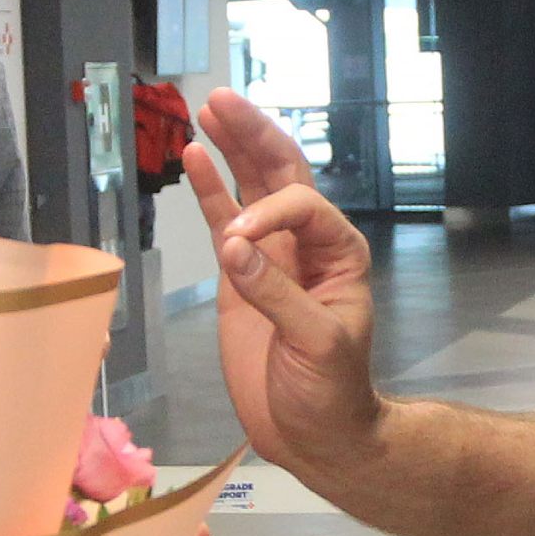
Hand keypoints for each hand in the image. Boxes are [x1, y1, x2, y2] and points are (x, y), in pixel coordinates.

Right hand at [190, 90, 386, 477]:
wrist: (316, 435)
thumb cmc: (332, 392)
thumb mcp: (316, 344)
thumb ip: (276, 293)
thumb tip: (234, 247)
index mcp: (339, 253)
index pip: (302, 206)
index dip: (268, 212)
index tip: (236, 243)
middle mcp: (307, 245)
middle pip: (280, 174)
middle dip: (253, 135)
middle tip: (222, 100)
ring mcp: (271, 257)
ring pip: (250, 190)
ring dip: (231, 149)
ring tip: (208, 110)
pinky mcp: (240, 278)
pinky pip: (223, 223)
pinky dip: (209, 191)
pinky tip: (194, 159)